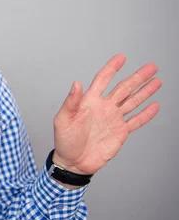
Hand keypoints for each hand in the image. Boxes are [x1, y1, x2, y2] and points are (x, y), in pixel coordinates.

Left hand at [52, 54, 161, 175]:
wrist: (73, 162)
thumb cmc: (64, 140)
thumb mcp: (63, 119)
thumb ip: (71, 101)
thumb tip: (76, 83)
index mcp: (89, 101)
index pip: (103, 80)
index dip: (112, 68)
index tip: (122, 57)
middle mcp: (104, 107)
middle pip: (124, 88)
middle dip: (137, 77)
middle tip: (151, 67)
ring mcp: (113, 119)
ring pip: (133, 101)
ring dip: (145, 91)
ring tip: (156, 81)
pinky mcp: (121, 132)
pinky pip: (136, 121)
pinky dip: (146, 114)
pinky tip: (155, 105)